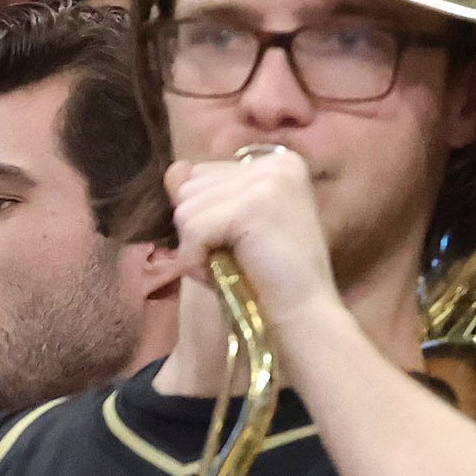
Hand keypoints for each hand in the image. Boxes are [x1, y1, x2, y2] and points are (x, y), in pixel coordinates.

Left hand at [165, 145, 341, 329]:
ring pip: (187, 208)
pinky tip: (224, 272)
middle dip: (200, 230)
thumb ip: (205, 195)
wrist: (302, 312)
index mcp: (280, 163)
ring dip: (198, 248)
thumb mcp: (234, 225)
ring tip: (234, 264)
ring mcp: (270, 180)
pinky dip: (196, 260)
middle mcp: (278, 163)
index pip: (204, 175)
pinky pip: (193, 229)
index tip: (242, 240)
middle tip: (238, 256)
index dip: (208, 215)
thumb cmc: (270, 274)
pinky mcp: (255, 204)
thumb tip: (173, 168)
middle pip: (191, 188)